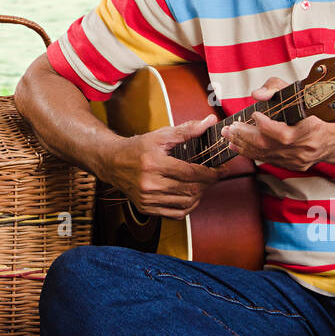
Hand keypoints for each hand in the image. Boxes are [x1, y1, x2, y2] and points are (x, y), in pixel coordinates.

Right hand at [98, 113, 224, 216]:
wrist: (112, 162)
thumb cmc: (137, 148)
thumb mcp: (160, 135)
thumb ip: (187, 130)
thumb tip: (209, 121)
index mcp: (154, 164)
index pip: (191, 172)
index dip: (211, 173)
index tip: (222, 169)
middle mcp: (150, 184)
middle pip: (190, 189)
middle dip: (208, 183)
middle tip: (215, 175)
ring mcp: (147, 199)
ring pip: (185, 203)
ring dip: (200, 195)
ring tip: (203, 184)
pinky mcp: (146, 208)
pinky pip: (175, 213)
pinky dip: (188, 207)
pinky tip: (191, 196)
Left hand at [220, 78, 334, 172]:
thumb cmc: (325, 112)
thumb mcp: (306, 92)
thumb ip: (278, 89)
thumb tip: (256, 94)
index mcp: (311, 129)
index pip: (282, 134)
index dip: (265, 126)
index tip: (253, 114)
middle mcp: (305, 148)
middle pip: (269, 146)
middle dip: (245, 137)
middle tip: (231, 127)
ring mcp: (300, 159)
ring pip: (266, 155)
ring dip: (244, 146)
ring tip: (229, 136)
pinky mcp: (296, 165)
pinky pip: (270, 160)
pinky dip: (253, 153)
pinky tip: (239, 147)